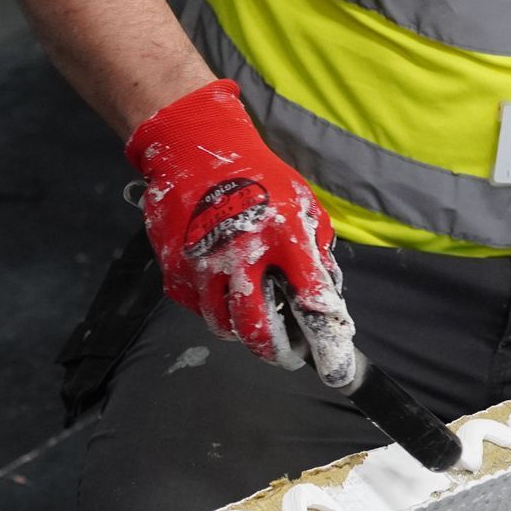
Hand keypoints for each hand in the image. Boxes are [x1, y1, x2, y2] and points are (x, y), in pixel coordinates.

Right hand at [127, 79, 355, 385]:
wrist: (194, 150)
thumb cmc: (258, 177)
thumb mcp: (301, 203)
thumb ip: (317, 249)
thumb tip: (327, 296)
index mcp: (282, 235)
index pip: (310, 297)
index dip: (325, 334)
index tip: (335, 360)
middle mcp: (241, 254)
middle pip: (257, 329)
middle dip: (278, 352)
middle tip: (289, 355)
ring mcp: (203, 264)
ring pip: (224, 325)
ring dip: (244, 333)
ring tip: (259, 325)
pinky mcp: (175, 267)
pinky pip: (197, 309)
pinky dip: (214, 311)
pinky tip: (227, 296)